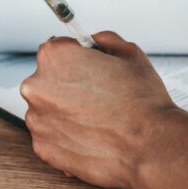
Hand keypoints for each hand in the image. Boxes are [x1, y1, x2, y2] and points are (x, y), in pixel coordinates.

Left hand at [19, 32, 181, 188]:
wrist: (150, 146)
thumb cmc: (142, 102)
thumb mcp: (129, 53)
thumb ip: (103, 40)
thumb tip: (92, 42)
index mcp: (55, 57)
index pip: (57, 50)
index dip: (78, 60)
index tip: (90, 70)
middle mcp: (37, 87)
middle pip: (48, 81)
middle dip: (70, 88)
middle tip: (98, 98)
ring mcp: (37, 120)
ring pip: (49, 111)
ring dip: (67, 113)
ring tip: (98, 120)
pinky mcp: (43, 148)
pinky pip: (52, 137)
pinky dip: (67, 137)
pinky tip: (92, 137)